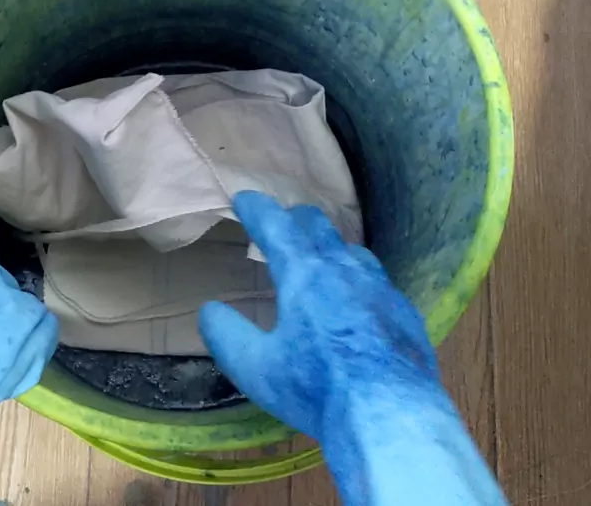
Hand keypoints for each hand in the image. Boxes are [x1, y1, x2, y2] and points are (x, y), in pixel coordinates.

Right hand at [199, 191, 438, 442]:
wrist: (390, 418)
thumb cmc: (315, 389)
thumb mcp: (254, 367)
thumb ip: (226, 334)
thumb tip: (210, 310)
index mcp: (305, 275)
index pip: (277, 226)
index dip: (257, 208)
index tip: (244, 198)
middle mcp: (345, 270)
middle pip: (319, 227)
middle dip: (295, 219)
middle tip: (282, 223)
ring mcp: (381, 289)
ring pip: (352, 251)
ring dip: (330, 247)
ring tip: (321, 258)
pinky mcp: (405, 312)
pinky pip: (377, 282)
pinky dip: (358, 279)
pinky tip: (358, 301)